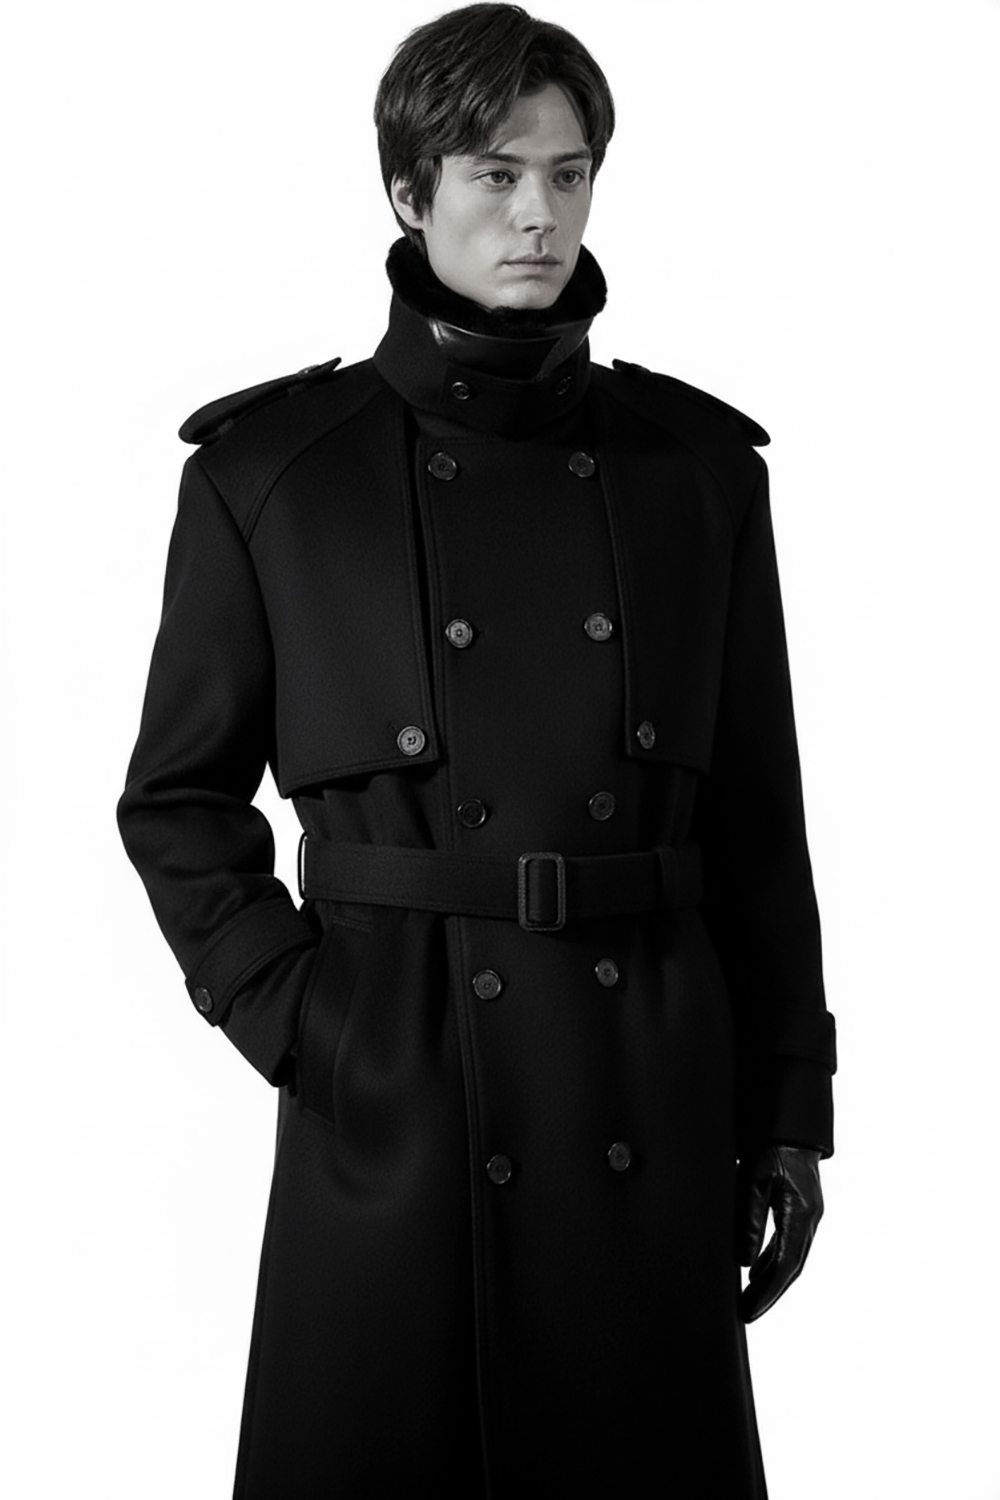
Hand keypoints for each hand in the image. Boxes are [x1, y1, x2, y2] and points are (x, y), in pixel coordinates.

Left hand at [736, 1144, 822, 1322]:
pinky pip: (789, 1244)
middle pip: (791, 1268)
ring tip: (748, 1301)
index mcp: (801, 1213)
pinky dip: (774, 1261)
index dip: (768, 1292)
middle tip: (745, 1314)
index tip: (749, 1312)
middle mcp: (811, 1219)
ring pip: (791, 1258)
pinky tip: (757, 1271)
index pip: (786, 1265)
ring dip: (771, 1280)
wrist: (791, 1123)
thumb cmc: (770, 1145)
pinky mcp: (802, 1210)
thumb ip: (750, 1218)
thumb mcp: (753, 1178)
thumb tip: (744, 1261)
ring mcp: (809, 1215)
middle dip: (769, 1294)